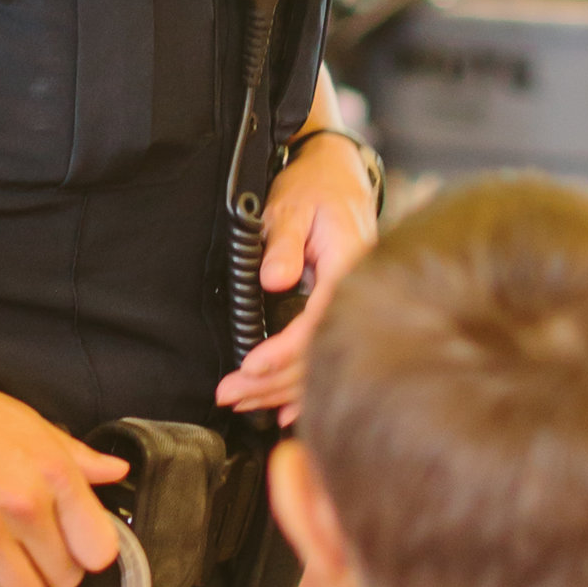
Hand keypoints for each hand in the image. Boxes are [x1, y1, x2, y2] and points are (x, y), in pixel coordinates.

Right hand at [0, 334, 129, 586]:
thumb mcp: (25, 419)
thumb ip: (74, 454)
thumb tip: (114, 472)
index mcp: (52, 472)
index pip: (99, 547)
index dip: (88, 552)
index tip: (74, 547)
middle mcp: (24, 505)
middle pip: (64, 578)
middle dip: (49, 569)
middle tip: (30, 553)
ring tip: (1, 568)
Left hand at [217, 135, 379, 418]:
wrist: (339, 174)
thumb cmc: (315, 186)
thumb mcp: (292, 205)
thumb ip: (282, 243)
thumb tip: (273, 280)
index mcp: (350, 266)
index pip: (319, 322)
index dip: (284, 350)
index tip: (250, 365)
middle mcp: (358, 295)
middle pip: (318, 354)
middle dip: (272, 382)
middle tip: (229, 394)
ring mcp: (355, 308)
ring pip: (321, 363)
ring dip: (280, 390)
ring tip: (241, 402)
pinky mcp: (344, 314)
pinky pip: (327, 359)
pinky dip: (302, 388)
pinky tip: (283, 411)